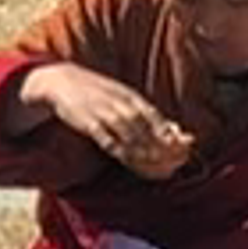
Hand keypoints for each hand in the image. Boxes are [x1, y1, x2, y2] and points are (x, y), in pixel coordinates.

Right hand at [29, 62, 196, 179]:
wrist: (62, 82)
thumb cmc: (98, 92)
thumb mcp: (123, 96)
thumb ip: (144, 112)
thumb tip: (172, 129)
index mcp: (131, 97)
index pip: (156, 117)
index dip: (170, 134)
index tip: (184, 149)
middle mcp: (120, 104)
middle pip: (146, 129)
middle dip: (162, 148)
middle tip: (176, 163)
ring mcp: (104, 113)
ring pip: (129, 137)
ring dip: (146, 152)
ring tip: (159, 166)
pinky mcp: (89, 123)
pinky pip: (108, 141)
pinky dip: (121, 152)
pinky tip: (131, 161)